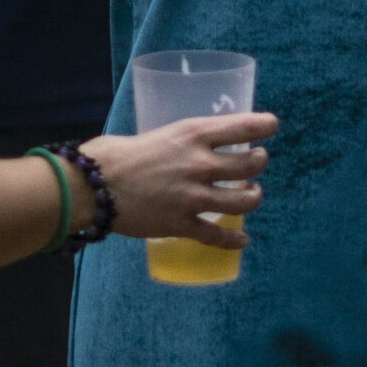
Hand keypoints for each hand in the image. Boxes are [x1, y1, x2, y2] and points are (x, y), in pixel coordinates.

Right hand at [83, 110, 274, 250]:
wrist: (94, 186)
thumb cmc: (116, 154)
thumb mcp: (158, 133)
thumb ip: (181, 140)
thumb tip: (192, 145)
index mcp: (193, 134)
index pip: (242, 126)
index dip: (264, 125)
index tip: (272, 125)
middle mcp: (200, 164)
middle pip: (250, 165)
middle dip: (259, 163)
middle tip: (257, 162)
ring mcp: (193, 197)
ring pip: (243, 201)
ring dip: (253, 197)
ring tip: (252, 194)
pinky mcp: (182, 224)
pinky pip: (217, 235)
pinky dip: (233, 240)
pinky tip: (242, 240)